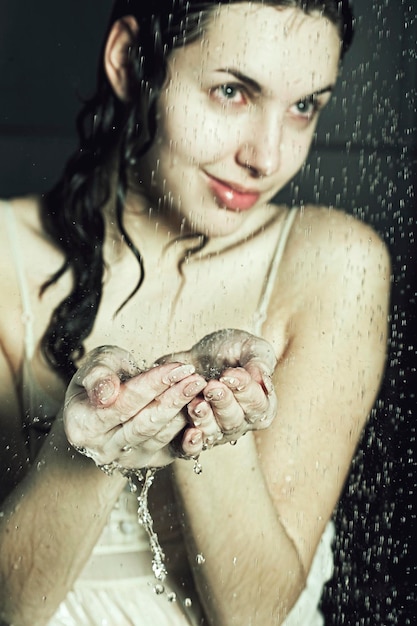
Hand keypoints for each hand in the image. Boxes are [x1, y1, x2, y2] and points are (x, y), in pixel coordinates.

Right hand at [63, 346, 207, 468]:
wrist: (107, 402)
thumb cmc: (104, 377)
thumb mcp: (96, 365)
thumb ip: (99, 375)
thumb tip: (106, 394)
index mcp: (82, 425)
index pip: (123, 404)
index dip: (152, 385)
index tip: (177, 367)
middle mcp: (103, 449)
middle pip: (144, 424)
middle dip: (173, 399)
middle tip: (196, 379)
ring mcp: (127, 459)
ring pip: (160, 436)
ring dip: (184, 412)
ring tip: (200, 388)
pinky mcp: (150, 462)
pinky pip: (173, 450)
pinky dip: (190, 435)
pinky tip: (202, 415)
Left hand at [157, 329, 277, 448]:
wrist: (193, 355)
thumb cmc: (227, 350)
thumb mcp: (247, 346)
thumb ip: (258, 361)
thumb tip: (263, 380)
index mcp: (260, 403)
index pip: (259, 405)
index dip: (246, 391)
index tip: (231, 374)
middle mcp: (240, 422)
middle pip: (235, 420)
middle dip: (223, 403)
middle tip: (212, 386)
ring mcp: (217, 431)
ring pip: (214, 432)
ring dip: (205, 418)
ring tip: (197, 402)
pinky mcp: (192, 436)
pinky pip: (193, 448)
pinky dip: (192, 444)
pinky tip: (190, 432)